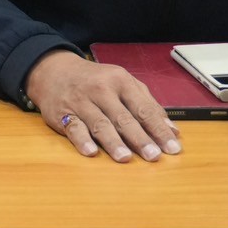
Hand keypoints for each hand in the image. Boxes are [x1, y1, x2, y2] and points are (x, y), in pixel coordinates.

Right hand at [23, 50, 180, 162]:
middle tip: (153, 156)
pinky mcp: (62, 113)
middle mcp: (101, 90)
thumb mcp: (123, 84)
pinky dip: (82, 140)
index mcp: (120, 81)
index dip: (159, 129)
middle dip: (140, 138)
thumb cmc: (96, 80)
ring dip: (113, 141)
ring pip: (100, 123)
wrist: (54, 70)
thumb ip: (148, 105)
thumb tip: (173, 131)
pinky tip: (91, 152)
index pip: (144, 109)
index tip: (173, 148)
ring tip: (126, 158)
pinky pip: (73, 127)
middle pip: (124, 117)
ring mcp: (81, 101)